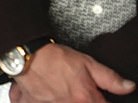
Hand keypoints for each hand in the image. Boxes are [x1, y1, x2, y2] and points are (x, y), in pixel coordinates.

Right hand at [10, 43, 135, 101]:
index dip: (100, 100)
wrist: (26, 55)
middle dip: (78, 99)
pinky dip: (41, 99)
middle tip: (72, 90)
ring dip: (59, 98)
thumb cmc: (54, 58)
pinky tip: (43, 93)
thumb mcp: (88, 63)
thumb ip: (110, 78)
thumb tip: (128, 87)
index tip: (95, 95)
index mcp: (85, 100)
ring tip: (56, 89)